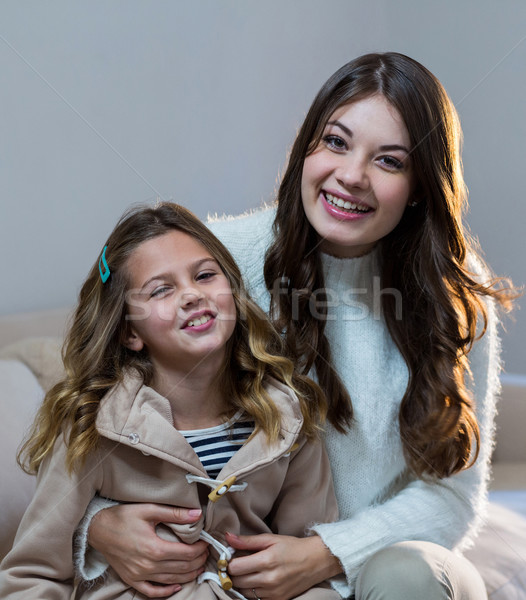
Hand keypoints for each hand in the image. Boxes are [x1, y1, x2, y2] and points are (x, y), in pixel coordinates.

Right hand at [89, 503, 208, 597]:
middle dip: (198, 561)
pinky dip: (166, 591)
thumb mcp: (150, 510)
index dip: (200, 549)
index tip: (206, 542)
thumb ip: (175, 513)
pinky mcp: (131, 580)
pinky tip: (177, 586)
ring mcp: (139, 575)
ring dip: (188, 575)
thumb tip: (197, 514)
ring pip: (171, 581)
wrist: (98, 529)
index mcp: (154, 548)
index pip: (186, 553)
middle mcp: (148, 565)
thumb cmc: (123, 517)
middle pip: (181, 568)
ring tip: (198, 566)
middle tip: (206, 553)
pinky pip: (151, 591)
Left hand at [225, 533, 341, 599]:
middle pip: (236, 581)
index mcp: (266, 561)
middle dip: (234, 573)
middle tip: (239, 564)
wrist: (315, 561)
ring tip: (250, 572)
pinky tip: (258, 580)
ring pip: (243, 592)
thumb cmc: (292, 547)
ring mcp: (273, 593)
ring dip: (242, 583)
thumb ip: (247, 541)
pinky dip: (252, 591)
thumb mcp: (270, 539)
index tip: (231, 557)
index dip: (229, 562)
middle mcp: (269, 579)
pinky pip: (255, 599)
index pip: (235, 568)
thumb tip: (228, 537)